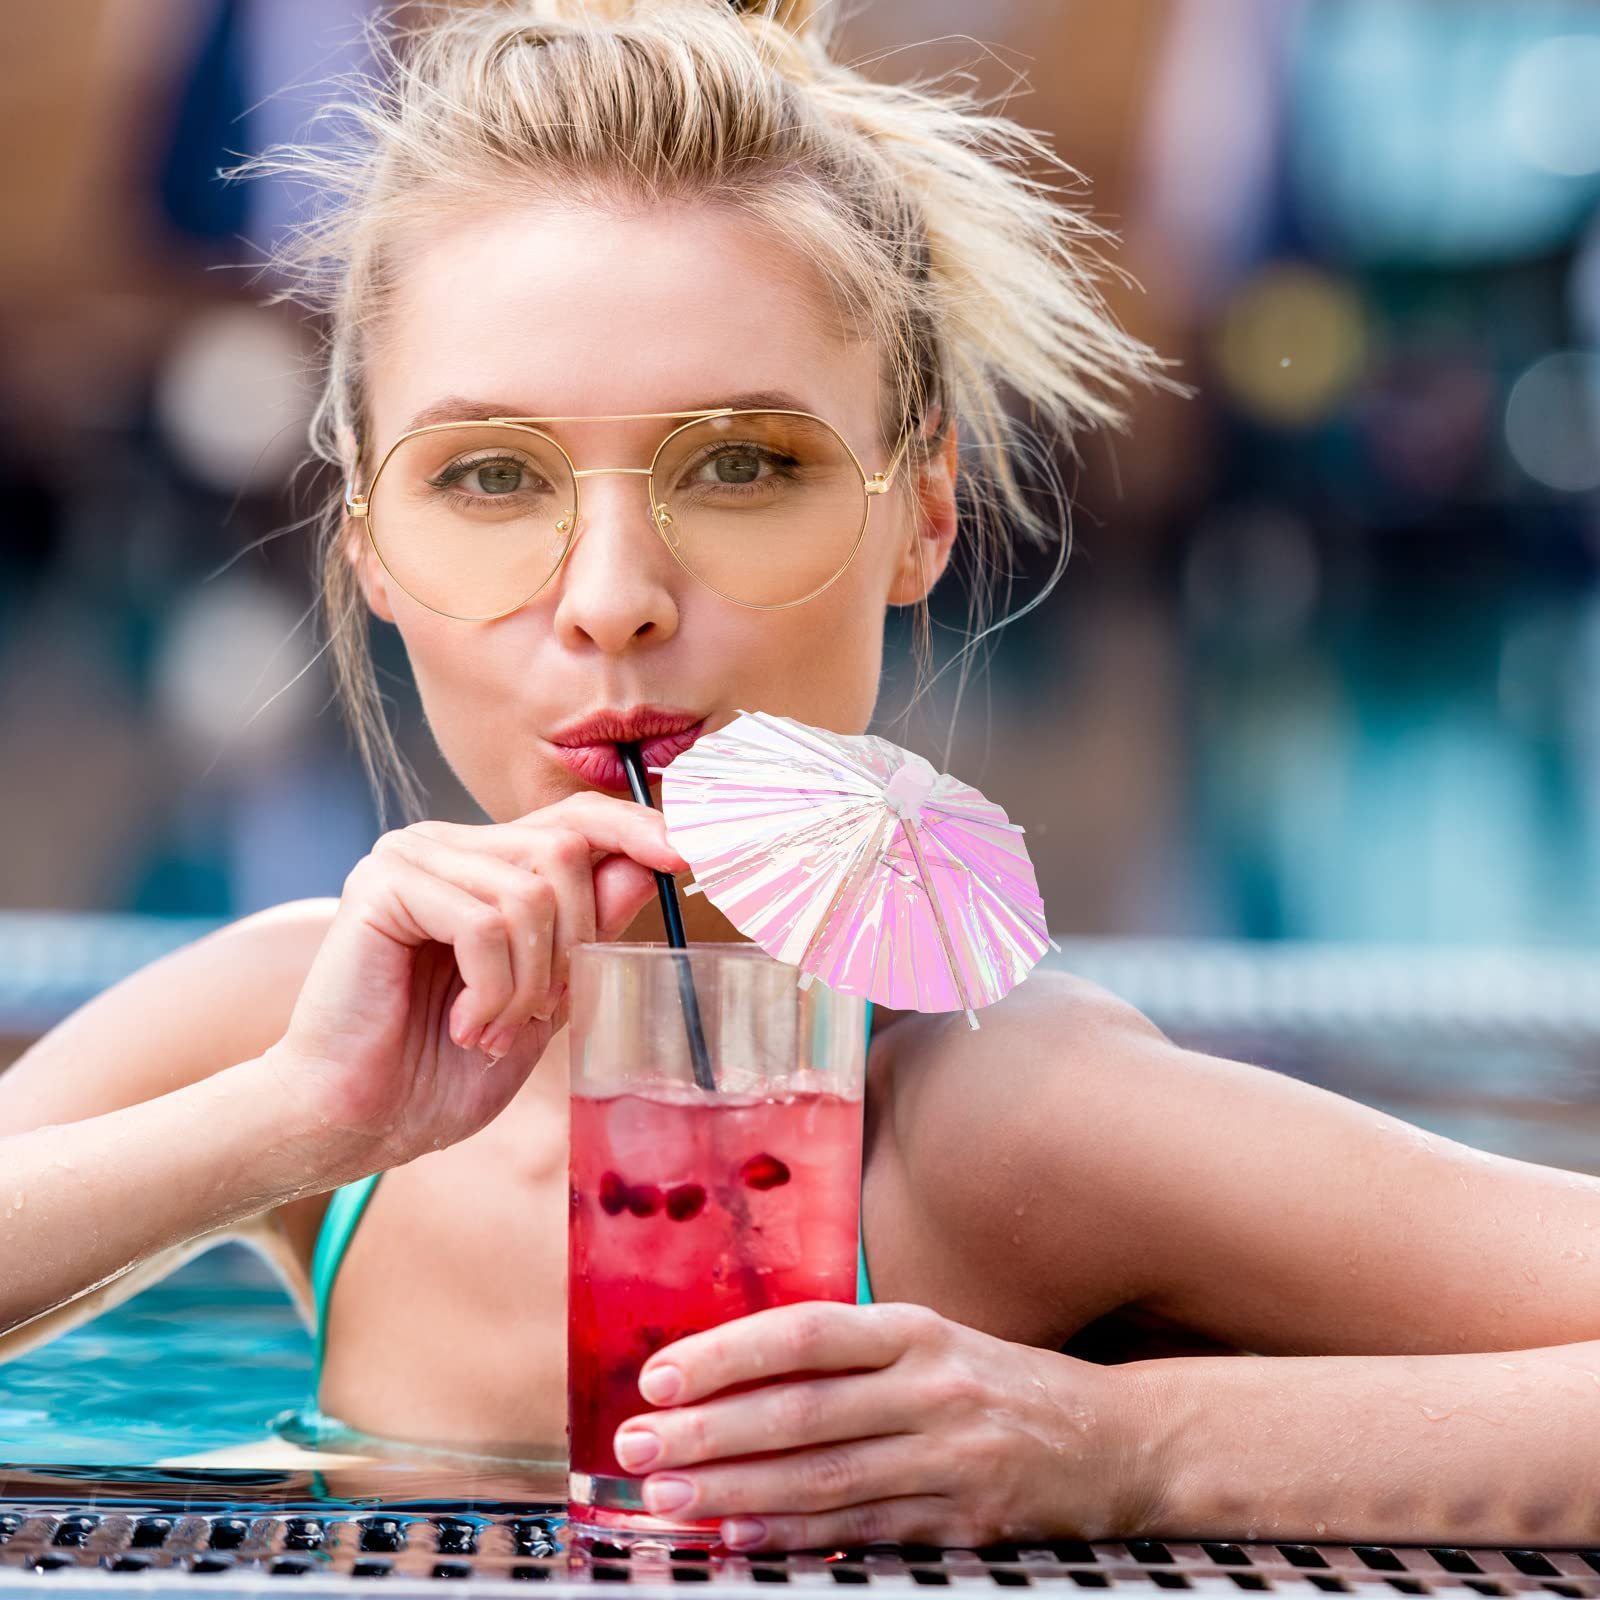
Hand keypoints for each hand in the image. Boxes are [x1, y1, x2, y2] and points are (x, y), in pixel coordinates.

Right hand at [268, 793, 688, 1173]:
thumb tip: (647, 866)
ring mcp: (411, 857)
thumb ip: (587, 932)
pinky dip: (493, 988)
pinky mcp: (383, 885)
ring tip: (491, 1029)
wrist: (351, 1121)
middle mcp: (447, 844)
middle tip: (537, 1011)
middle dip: (573, 943)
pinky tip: (465, 1024)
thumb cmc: (440, 1068)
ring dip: (528, 982)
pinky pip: (484, 921)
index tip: (694, 854)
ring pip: (529, 891)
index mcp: (486, 863)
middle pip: (565, 849)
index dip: (640, 829)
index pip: (579, 818)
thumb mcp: (543, 998)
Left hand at [610, 1301, 1158, 1549]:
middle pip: (801, 1410)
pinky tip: (739, 1536)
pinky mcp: (963, 1522)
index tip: (658, 1376)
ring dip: (735, 1489)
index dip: (726, 1355)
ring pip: (822, 1476)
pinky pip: (862, 1530)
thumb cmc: (997, 1384)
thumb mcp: (932, 1342)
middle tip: (636, 1447)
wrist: (1115, 1440)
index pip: (804, 1334)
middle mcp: (930, 1385)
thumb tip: (734, 1377)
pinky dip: (794, 1537)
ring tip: (666, 1498)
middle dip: (708, 1431)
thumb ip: (848, 1356)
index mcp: (914, 1329)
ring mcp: (949, 1457)